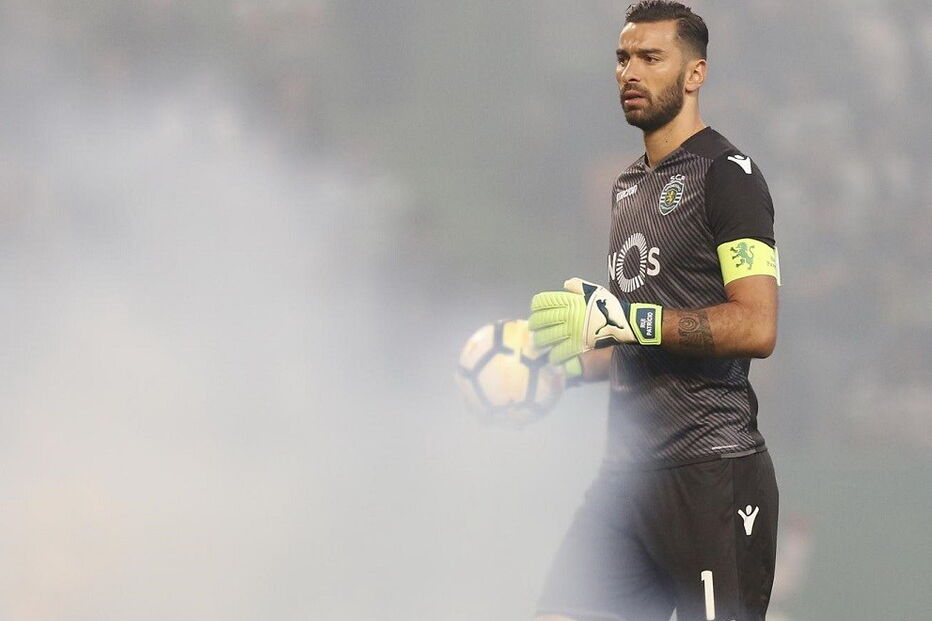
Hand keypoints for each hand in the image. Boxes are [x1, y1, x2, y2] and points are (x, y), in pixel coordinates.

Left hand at [529, 277, 661, 372]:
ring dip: (541, 341)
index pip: (543, 301)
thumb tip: (565, 284)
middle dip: (534, 325)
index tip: (536, 310)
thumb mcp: (595, 291)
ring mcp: (572, 331)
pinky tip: (553, 356)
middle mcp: (568, 315)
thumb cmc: (609, 306)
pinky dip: (554, 355)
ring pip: (547, 337)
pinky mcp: (578, 345)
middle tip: (534, 328)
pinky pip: (560, 351)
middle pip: (541, 320)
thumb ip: (579, 286)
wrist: (625, 322)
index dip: (536, 306)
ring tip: (540, 343)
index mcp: (570, 301)